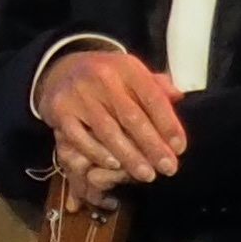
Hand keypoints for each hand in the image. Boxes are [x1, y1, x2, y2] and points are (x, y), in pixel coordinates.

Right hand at [35, 44, 186, 193]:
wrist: (63, 69)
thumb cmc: (108, 78)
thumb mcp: (133, 73)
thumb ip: (157, 86)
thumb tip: (178, 98)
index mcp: (127, 67)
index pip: (152, 98)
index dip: (168, 124)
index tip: (180, 148)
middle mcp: (103, 77)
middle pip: (132, 117)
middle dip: (153, 146)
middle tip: (168, 168)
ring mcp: (79, 94)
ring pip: (108, 131)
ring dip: (130, 156)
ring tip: (146, 175)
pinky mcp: (60, 110)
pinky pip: (81, 137)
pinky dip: (98, 153)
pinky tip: (114, 166)